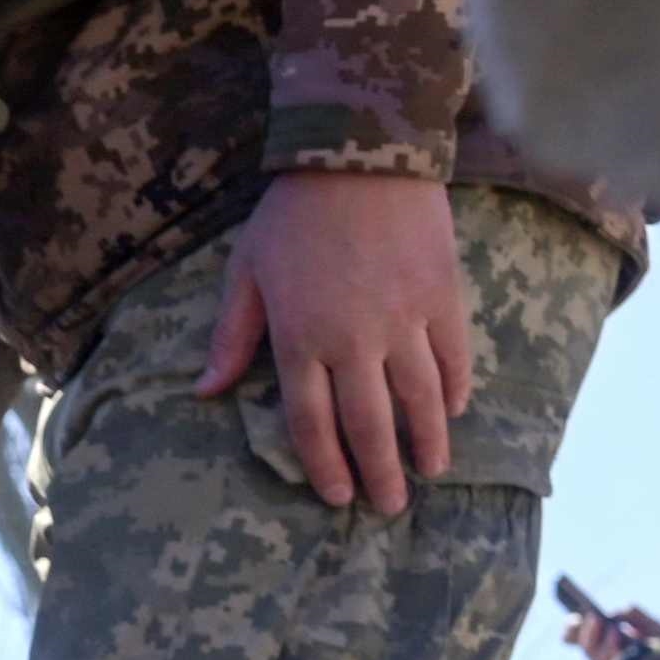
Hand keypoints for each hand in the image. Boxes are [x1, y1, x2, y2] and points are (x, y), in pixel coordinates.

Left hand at [205, 167, 470, 514]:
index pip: (312, 424)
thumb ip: (231, 337)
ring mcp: (404, 317)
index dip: (325, 466)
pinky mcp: (443, 292)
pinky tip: (452, 411)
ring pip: (418, 396)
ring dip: (425, 440)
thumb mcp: (246, 273)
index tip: (337, 496)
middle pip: (369, 423)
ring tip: (431, 473)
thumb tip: (205, 393)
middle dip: (380, 471)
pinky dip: (454, 385)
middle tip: (388, 508)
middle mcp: (355, 339)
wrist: (364, 151)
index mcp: (301, 340)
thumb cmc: (292, 214)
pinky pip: (452, 352)